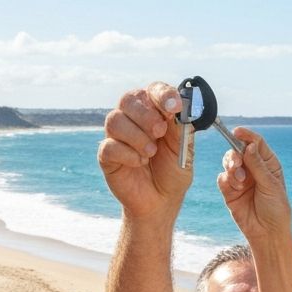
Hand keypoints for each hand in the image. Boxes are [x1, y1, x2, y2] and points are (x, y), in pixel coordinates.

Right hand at [97, 82, 191, 217]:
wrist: (162, 201)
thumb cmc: (173, 171)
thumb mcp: (184, 148)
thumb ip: (181, 127)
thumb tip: (178, 108)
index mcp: (154, 111)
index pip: (153, 90)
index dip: (162, 94)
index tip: (174, 107)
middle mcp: (132, 119)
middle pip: (128, 100)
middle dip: (146, 115)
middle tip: (160, 132)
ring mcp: (117, 136)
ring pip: (114, 120)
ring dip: (136, 136)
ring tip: (151, 153)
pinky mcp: (107, 156)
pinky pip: (109, 146)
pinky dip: (127, 153)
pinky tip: (139, 162)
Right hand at [216, 127, 291, 242]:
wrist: (267, 233)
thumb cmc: (276, 209)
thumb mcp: (270, 185)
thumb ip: (257, 165)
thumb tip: (249, 146)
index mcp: (267, 163)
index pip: (255, 143)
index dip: (246, 136)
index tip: (237, 132)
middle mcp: (253, 169)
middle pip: (238, 151)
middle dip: (234, 155)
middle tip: (236, 164)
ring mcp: (240, 180)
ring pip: (228, 164)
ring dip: (231, 169)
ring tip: (239, 181)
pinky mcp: (230, 192)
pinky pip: (222, 179)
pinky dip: (226, 181)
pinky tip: (235, 189)